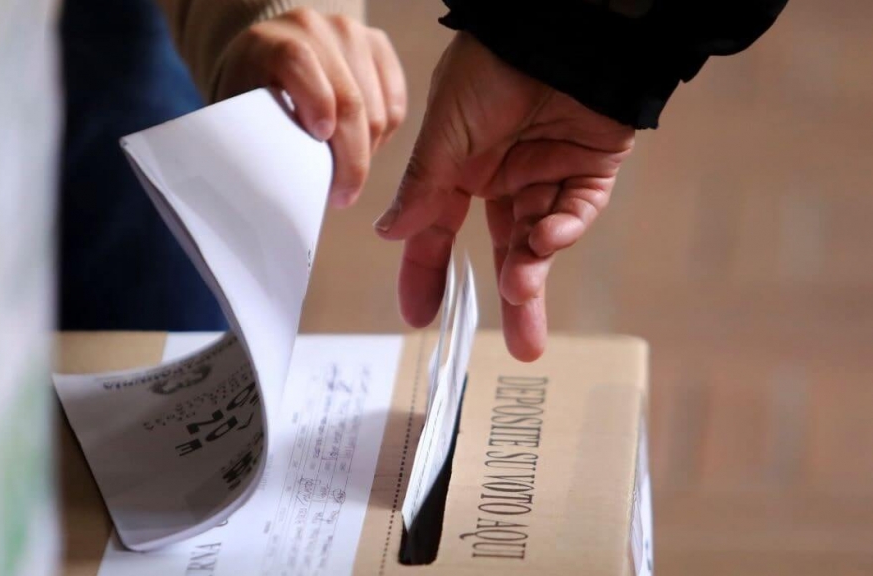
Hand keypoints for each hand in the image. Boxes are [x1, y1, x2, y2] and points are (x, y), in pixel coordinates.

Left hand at [215, 8, 406, 207]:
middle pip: (349, 98)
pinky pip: (395, 106)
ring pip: (378, 110)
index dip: (315, 101)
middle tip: (341, 196)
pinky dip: (383, 136)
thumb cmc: (251, 96)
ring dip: (367, 153)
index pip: (300, 63)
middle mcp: (316, 29)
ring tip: (346, 176)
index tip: (320, 138)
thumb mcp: (239, 111)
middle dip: (351, 158)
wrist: (270, 54)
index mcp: (271, 42)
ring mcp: (352, 35)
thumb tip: (272, 196)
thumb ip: (253, 139)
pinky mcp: (379, 47)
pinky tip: (362, 149)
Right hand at [374, 33, 634, 360]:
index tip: (419, 315)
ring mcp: (547, 176)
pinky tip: (547, 236)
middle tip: (519, 347)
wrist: (559, 31)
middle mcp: (503, 178)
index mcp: (460, 169)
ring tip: (522, 290)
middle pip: (505, 250)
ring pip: (542, 240)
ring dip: (534, 267)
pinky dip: (562, 230)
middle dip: (512, 298)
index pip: (438, 232)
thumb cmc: (492, 67)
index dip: (427, 273)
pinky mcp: (590, 169)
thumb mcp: (445, 130)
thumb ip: (423, 186)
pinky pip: (575, 211)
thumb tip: (389, 233)